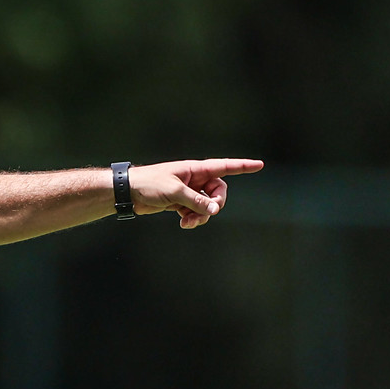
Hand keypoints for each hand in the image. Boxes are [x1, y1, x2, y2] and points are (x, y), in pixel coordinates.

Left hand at [129, 158, 263, 228]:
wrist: (130, 192)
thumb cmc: (150, 184)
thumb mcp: (174, 192)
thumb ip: (196, 201)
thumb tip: (214, 211)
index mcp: (196, 169)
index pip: (225, 167)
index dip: (243, 166)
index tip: (260, 165)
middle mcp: (195, 179)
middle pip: (218, 192)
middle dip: (215, 205)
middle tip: (208, 213)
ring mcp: (189, 191)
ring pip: (206, 206)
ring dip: (201, 216)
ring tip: (187, 223)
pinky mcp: (181, 203)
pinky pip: (195, 212)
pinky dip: (192, 219)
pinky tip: (182, 223)